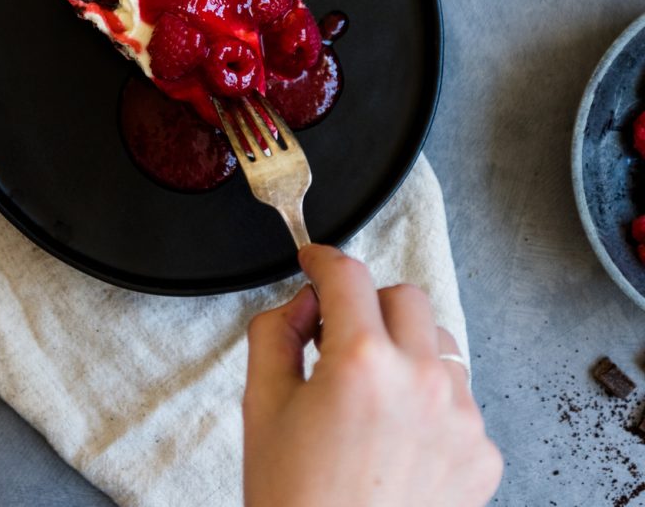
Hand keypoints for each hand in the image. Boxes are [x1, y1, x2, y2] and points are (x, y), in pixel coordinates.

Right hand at [243, 244, 501, 506]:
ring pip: (438, 344)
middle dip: (368, 307)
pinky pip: (459, 399)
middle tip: (340, 339)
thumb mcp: (261, 408)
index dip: (323, 260)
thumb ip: (276, 333)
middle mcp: (420, 381)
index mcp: (362, 363)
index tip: (316, 262)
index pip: (347, 274)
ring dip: (405, 352)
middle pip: (404, 296)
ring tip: (371, 400)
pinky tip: (397, 440)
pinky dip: (430, 404)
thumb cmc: (297, 504)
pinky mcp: (482, 454)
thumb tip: (303, 302)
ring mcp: (460, 419)